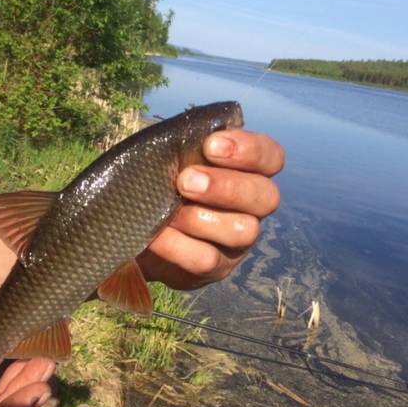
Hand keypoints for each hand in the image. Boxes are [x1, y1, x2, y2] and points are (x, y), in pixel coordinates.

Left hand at [138, 129, 283, 288]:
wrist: (137, 226)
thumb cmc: (161, 180)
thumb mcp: (171, 156)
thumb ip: (183, 145)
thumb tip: (182, 138)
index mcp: (248, 170)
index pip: (271, 156)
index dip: (249, 150)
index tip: (211, 145)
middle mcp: (253, 206)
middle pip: (266, 196)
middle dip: (225, 187)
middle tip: (186, 181)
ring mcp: (239, 240)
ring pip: (243, 231)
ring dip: (202, 219)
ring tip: (169, 212)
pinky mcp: (217, 267)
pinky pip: (207, 259)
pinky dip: (178, 246)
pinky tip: (157, 236)